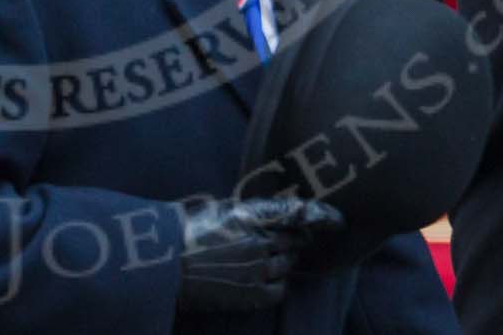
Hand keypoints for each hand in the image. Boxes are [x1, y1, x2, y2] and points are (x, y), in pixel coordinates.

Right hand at [175, 197, 342, 312]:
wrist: (165, 267)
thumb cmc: (183, 233)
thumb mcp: (211, 209)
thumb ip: (238, 209)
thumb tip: (252, 210)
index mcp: (247, 214)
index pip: (295, 212)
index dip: (321, 216)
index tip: (337, 220)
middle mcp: (258, 240)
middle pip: (295, 240)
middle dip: (296, 240)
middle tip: (293, 241)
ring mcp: (258, 268)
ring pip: (288, 264)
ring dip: (284, 261)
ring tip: (267, 261)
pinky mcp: (253, 294)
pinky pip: (280, 288)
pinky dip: (277, 283)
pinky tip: (266, 280)